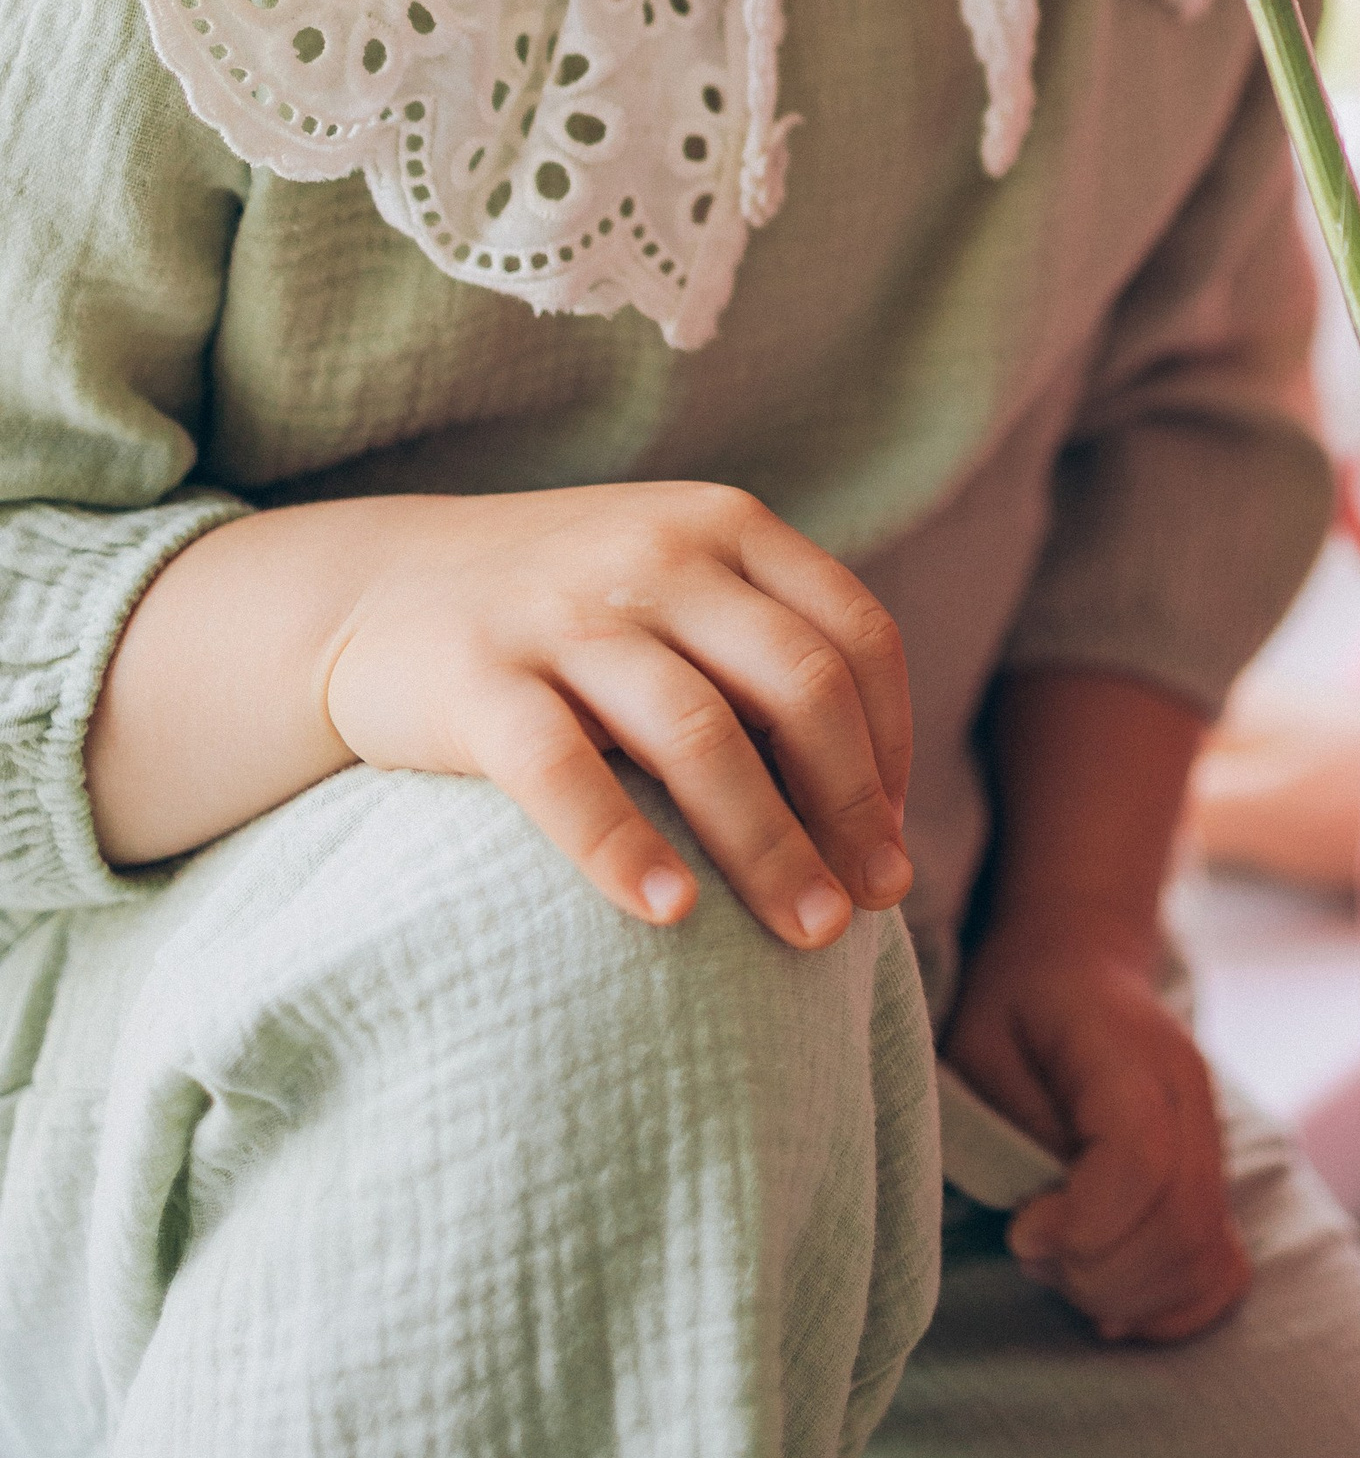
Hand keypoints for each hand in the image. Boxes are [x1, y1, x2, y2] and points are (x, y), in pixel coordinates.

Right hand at [318, 481, 911, 947]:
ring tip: (810, 933)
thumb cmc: (564, 616)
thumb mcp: (676, 588)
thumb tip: (879, 807)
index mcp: (726, 525)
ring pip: (701, 734)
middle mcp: (658, 552)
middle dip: (851, 807)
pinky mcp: (475, 676)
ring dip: (769, 845)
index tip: (891, 838)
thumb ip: (765, 653)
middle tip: (876, 903)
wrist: (369, 588)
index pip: (855, 635)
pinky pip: (563, 771)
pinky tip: (672, 914)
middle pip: (798, 687)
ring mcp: (565, 611)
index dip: (892, 744)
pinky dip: (624, 848)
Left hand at [944, 908, 1249, 1341]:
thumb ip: (1012, 1129)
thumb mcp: (980, 1043)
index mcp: (1133, 1053)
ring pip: (1206, 1255)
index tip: (1021, 1230)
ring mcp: (1212, 1142)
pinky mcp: (1212, 1179)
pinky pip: (1223, 1268)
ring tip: (1064, 1267)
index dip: (1083, 1224)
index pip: (1143, 1161)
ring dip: (1127, 1295)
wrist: (1079, 961)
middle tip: (1036, 1255)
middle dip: (1098, 1272)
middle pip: (1182, 1222)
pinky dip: (1171, 1308)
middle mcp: (1191, 1099)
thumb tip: (1045, 1221)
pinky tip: (1111, 1299)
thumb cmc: (1015, 1004)